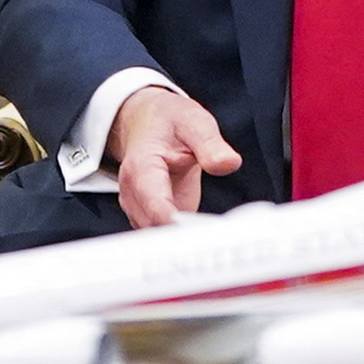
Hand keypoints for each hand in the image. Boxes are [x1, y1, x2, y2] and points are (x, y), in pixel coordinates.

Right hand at [104, 84, 238, 229]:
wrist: (147, 122)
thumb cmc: (169, 122)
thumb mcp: (194, 122)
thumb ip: (210, 145)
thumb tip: (228, 163)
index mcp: (141, 169)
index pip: (156, 206)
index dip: (178, 224)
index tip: (206, 233)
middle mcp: (134, 194)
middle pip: (156, 229)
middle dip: (185, 236)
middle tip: (221, 239)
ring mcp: (141, 208)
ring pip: (158, 237)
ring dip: (185, 240)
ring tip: (216, 239)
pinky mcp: (153, 217)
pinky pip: (165, 235)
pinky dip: (184, 238)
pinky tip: (208, 236)